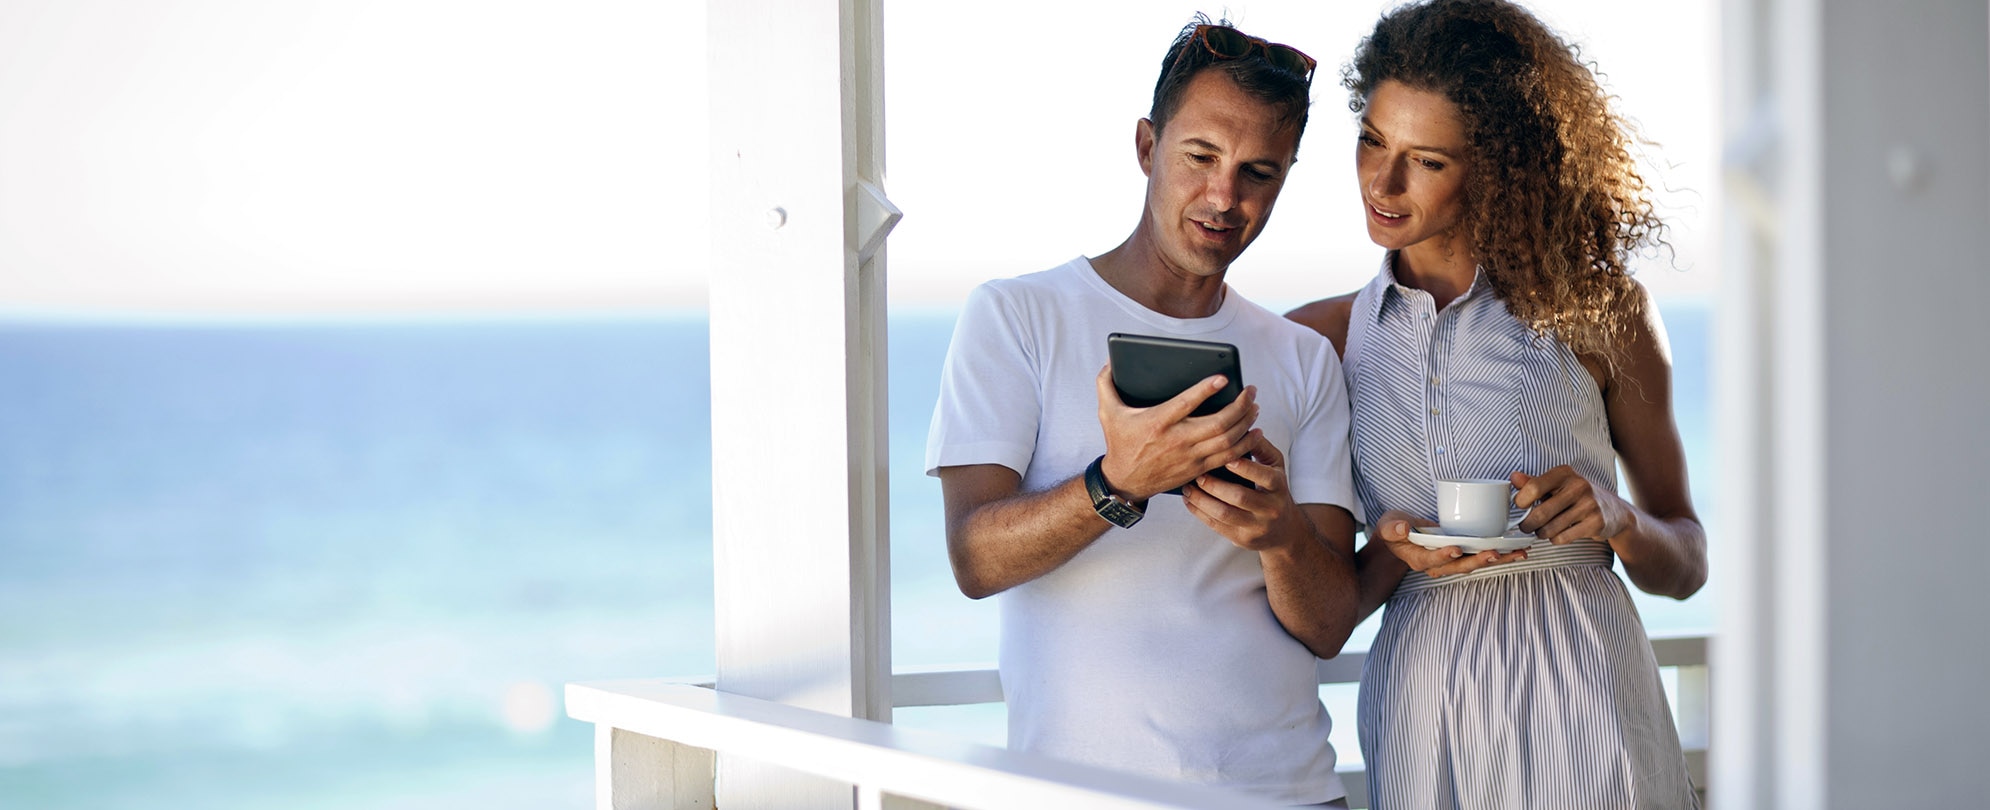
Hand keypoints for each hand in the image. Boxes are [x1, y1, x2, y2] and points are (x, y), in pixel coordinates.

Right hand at [1094, 365, 1257, 500]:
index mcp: (1157, 422)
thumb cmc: (1119, 443)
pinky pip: (1228, 457)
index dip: (1206, 390)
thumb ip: (1106, 384)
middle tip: (1251, 391)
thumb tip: (1109, 361)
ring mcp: (1190, 456)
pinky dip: (1245, 445)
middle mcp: (1177, 440)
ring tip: (1254, 407)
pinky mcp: (1198, 468)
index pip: (1186, 404)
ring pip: (1228, 441)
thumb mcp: (1108, 412)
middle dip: (1240, 406)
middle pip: (1218, 424)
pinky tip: (1254, 432)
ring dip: (1246, 423)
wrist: (1125, 481)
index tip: (1223, 378)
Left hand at [1181, 429, 1301, 550]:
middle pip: (1240, 497)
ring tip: (1187, 488)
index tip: (1226, 458)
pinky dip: (1199, 513)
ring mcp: (1256, 526)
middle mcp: (1271, 508)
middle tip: (1198, 474)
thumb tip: (1242, 427)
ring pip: (1225, 514)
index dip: (1245, 468)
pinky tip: (1189, 501)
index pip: (1265, 477)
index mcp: (1279, 487)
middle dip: (1215, 485)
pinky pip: (1217, 526)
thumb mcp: (1275, 467)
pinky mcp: (1242, 539)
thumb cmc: (1274, 490)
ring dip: (1202, 500)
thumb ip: (1260, 447)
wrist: (1284, 530)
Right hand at [1370, 509, 1527, 577]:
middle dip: (1479, 560)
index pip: (1432, 559)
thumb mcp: (1387, 525)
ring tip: (1518, 553)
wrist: (1400, 535)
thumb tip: (1404, 528)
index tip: (1456, 549)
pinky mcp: (1462, 554)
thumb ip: (1393, 528)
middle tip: (1495, 554)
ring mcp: (1451, 561)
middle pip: (1460, 566)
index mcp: (1418, 558)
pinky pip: (1481, 557)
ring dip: (1497, 559)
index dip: (1444, 555)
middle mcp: (1437, 565)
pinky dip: (1500, 554)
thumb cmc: (1394, 528)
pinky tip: (1518, 549)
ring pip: (1475, 563)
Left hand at [1512, 466, 1635, 543]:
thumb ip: (1534, 482)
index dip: (1521, 501)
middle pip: (1540, 512)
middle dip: (1527, 524)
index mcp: (1565, 473)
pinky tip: (1558, 534)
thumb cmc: (1578, 497)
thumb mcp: (1557, 485)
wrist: (1615, 511)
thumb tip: (1513, 477)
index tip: (1520, 507)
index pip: (1534, 487)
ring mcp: (1589, 504)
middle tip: (1526, 526)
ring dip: (1541, 533)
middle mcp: (1579, 486)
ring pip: (1550, 528)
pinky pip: (1563, 538)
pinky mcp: (1596, 523)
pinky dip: (1555, 539)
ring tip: (1542, 530)